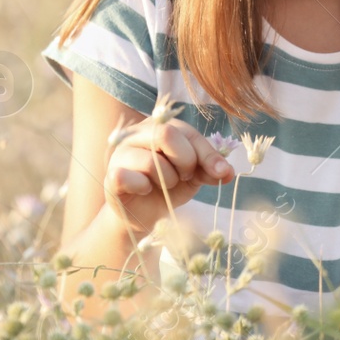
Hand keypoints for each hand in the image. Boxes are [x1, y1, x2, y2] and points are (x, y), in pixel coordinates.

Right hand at [104, 117, 235, 235]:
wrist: (144, 213)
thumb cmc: (169, 186)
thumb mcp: (194, 176)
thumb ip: (209, 169)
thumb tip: (228, 172)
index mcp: (161, 126)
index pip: (188, 132)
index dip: (208, 154)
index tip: (222, 173)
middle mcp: (138, 133)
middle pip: (166, 135)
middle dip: (185, 161)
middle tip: (184, 177)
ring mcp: (121, 153)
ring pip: (151, 161)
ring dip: (167, 179)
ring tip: (164, 185)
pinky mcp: (111, 175)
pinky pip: (129, 177)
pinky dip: (144, 187)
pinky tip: (144, 190)